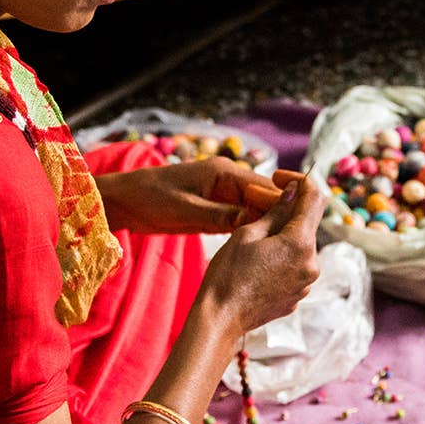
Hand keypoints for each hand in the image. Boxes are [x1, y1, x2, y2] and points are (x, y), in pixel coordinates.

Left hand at [95, 157, 284, 234]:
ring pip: (255, 211)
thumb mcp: (187, 211)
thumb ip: (222, 216)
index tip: (300, 229)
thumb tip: (256, 223)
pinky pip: (241, 219)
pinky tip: (263, 249)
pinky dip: (252, 231)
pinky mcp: (215, 210)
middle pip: (265, 199)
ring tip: (284, 250)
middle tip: (297, 245)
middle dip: (280, 219)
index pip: (265, 188)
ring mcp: (222, 196)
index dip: (284, 206)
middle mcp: (228, 181)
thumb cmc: (150, 200)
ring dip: (267, 227)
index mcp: (224, 173)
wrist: (124, 201)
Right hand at [195, 173, 324, 337]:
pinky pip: (294, 267)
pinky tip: (257, 263)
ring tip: (253, 241)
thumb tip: (294, 191)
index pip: (314, 199)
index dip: (300, 182)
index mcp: (300, 243)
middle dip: (288, 212)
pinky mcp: (297, 296)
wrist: (220, 319)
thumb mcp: (247, 233)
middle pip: (307, 224)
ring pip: (300, 247)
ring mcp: (306, 283)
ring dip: (283, 236)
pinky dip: (281, 258)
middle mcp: (311, 264)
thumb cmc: (227, 274)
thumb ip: (277, 210)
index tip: (280, 177)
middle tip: (258, 210)